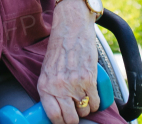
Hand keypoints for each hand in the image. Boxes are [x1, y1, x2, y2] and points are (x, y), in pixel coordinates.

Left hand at [37, 0, 98, 123]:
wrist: (72, 28)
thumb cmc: (60, 47)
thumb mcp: (47, 69)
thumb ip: (50, 88)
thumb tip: (57, 106)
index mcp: (45, 85)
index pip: (53, 115)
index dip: (60, 123)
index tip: (64, 122)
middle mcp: (58, 87)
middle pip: (70, 118)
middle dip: (74, 119)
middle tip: (76, 115)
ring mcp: (74, 84)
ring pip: (84, 111)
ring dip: (86, 110)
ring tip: (84, 102)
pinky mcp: (89, 79)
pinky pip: (95, 102)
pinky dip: (96, 103)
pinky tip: (93, 97)